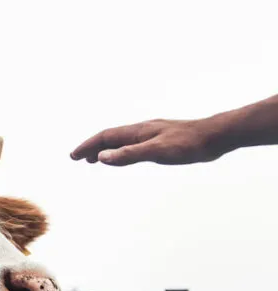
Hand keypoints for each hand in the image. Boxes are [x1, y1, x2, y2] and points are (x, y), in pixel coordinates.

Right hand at [69, 118, 223, 165]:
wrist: (216, 137)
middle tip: (78, 158)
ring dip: (106, 149)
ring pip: (122, 141)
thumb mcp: (157, 151)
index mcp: (138, 132)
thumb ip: (129, 154)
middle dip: (92, 147)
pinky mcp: (162, 140)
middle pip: (110, 137)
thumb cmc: (188, 144)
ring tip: (96, 160)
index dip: (87, 146)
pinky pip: (134, 145)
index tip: (73, 156)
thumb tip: (101, 157)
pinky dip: (121, 151)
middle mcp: (142, 130)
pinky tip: (127, 156)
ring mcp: (152, 135)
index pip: (105, 137)